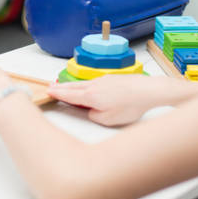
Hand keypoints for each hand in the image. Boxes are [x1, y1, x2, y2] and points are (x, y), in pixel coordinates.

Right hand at [48, 74, 167, 126]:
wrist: (148, 91)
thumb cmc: (130, 106)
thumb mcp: (108, 119)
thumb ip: (94, 116)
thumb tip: (91, 111)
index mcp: (90, 96)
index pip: (69, 94)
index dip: (57, 93)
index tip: (48, 91)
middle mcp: (94, 85)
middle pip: (73, 86)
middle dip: (61, 87)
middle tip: (52, 87)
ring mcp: (103, 80)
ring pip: (83, 83)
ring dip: (73, 85)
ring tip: (66, 87)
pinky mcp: (112, 78)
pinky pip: (93, 82)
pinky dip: (85, 84)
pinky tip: (88, 87)